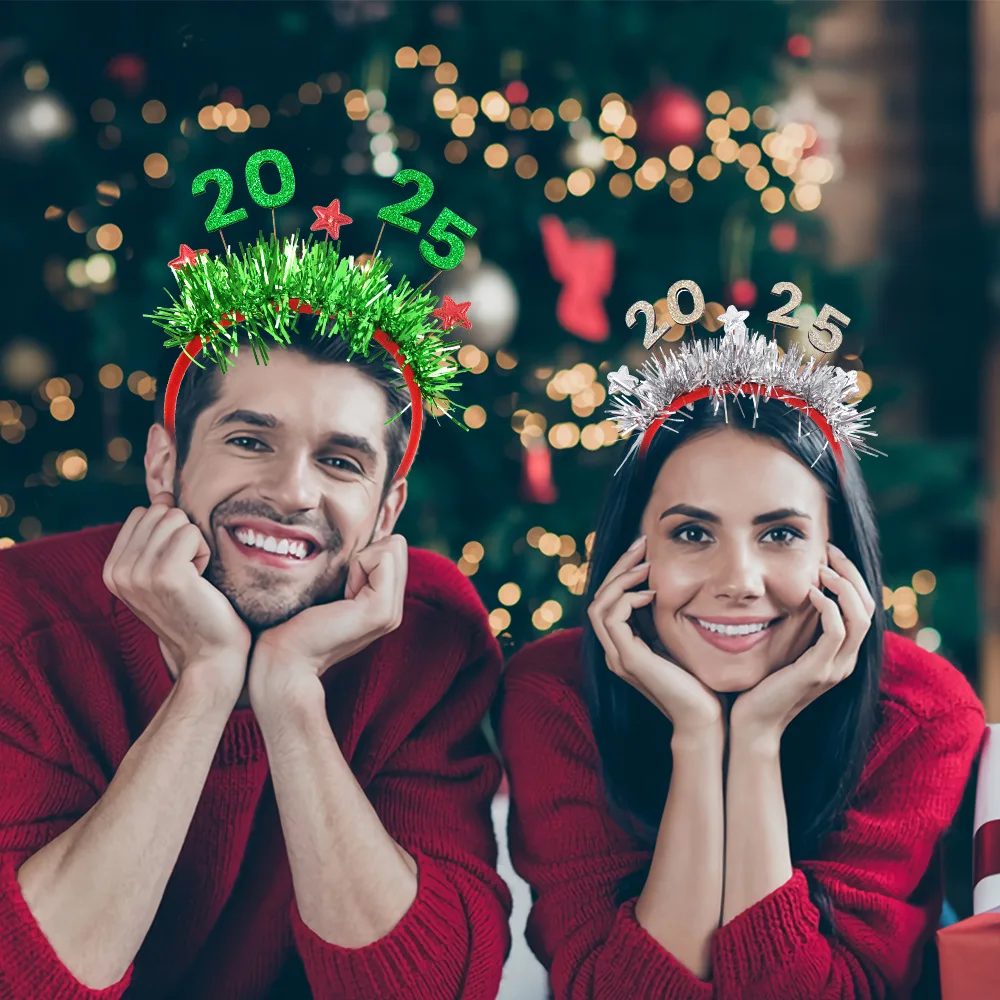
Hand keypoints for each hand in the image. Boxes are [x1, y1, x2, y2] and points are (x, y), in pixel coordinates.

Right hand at [103, 492, 251, 702]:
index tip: (177, 569)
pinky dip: (205, 552)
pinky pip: (192, 532)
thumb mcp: (163, 570)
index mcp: (111, 569)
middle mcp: (118, 571)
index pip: (143, 513)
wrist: (210, 653)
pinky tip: (202, 579)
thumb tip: (163, 496)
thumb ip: (155, 536)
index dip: (170, 534)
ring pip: (176, 519)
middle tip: (189, 575)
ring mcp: (138, 573)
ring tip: (195, 578)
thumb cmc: (196, 608)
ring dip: (197, 545)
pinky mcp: (165, 574)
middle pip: (160, 512)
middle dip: (184, 537)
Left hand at [249, 534, 407, 703]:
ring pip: (393, 548)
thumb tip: (361, 536)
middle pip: (396, 545)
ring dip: (360, 560)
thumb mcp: (332, 586)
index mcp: (385, 603)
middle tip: (341, 586)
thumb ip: (355, 568)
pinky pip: (382, 558)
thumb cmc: (296, 619)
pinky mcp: (382, 610)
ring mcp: (392, 612)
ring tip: (342, 591)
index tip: (339, 583)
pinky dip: (358, 566)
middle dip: (365, 553)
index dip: (363, 553)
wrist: (285, 655)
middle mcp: (395, 609)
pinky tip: (342, 595)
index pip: (394, 548)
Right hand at [587, 536, 724, 737]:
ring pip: (598, 605)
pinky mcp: (628, 660)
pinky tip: (652, 593)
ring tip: (645, 565)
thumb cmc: (701, 683)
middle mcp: (614, 650)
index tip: (644, 552)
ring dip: (620, 579)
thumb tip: (669, 588)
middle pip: (598, 598)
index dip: (621, 573)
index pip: (608, 601)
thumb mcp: (680, 642)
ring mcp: (618, 656)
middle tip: (640, 544)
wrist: (706, 719)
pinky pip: (611, 618)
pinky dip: (627, 598)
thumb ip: (666, 621)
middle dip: (618, 567)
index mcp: (624, 646)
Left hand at [730, 542, 876, 747]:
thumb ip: (797, 628)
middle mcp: (845, 661)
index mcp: (841, 655)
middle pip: (870, 608)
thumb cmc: (762, 686)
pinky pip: (836, 633)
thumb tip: (795, 593)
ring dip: (844, 587)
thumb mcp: (786, 650)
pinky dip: (829, 607)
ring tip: (822, 569)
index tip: (830, 554)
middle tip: (830, 550)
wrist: (752, 725)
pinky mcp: (817, 672)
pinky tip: (810, 593)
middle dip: (853, 574)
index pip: (865, 608)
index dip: (853, 578)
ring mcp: (834, 668)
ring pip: (861, 618)